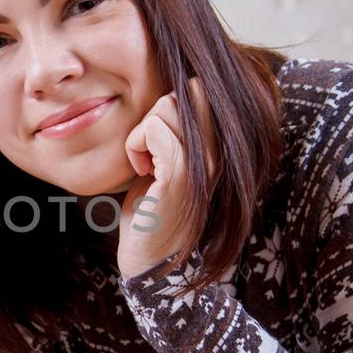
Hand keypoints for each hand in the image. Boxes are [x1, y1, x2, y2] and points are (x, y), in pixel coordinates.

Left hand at [117, 77, 216, 279]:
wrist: (150, 261)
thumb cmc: (150, 213)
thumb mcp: (163, 165)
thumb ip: (171, 133)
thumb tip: (168, 97)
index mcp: (217, 148)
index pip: (203, 91)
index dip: (172, 104)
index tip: (158, 139)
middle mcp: (218, 152)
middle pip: (187, 92)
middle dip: (155, 115)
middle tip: (149, 152)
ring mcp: (202, 163)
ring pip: (167, 107)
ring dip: (141, 133)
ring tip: (145, 164)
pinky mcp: (181, 175)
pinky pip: (154, 130)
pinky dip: (135, 146)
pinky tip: (141, 171)